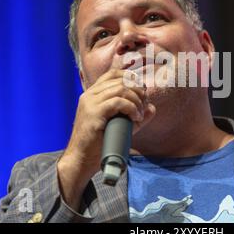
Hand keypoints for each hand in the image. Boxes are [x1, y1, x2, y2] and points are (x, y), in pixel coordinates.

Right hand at [57, 69, 155, 209]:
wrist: (81, 159)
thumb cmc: (99, 144)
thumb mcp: (120, 126)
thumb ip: (135, 116)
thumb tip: (152, 108)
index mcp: (92, 94)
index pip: (113, 74)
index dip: (131, 78)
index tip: (142, 91)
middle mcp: (89, 95)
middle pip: (120, 80)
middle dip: (138, 90)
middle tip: (145, 104)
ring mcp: (90, 103)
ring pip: (121, 89)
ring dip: (136, 100)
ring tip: (140, 113)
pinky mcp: (93, 113)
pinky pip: (118, 102)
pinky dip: (131, 108)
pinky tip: (136, 117)